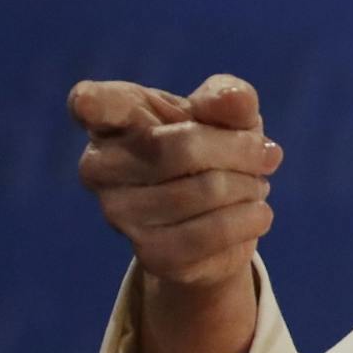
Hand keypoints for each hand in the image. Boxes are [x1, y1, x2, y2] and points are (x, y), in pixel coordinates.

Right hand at [70, 74, 283, 291]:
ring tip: (253, 186)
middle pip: (182, 147)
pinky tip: (254, 213)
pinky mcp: (150, 255)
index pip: (94, 106)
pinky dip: (251, 219)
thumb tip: (232, 100)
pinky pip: (215, 232)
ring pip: (206, 190)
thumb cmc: (215, 147)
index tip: (87, 103)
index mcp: (115, 120)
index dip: (91, 103)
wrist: (221, 217)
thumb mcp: (230, 114)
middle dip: (241, 149)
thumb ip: (232, 97)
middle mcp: (102, 167)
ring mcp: (119, 214)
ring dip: (250, 186)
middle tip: (265, 155)